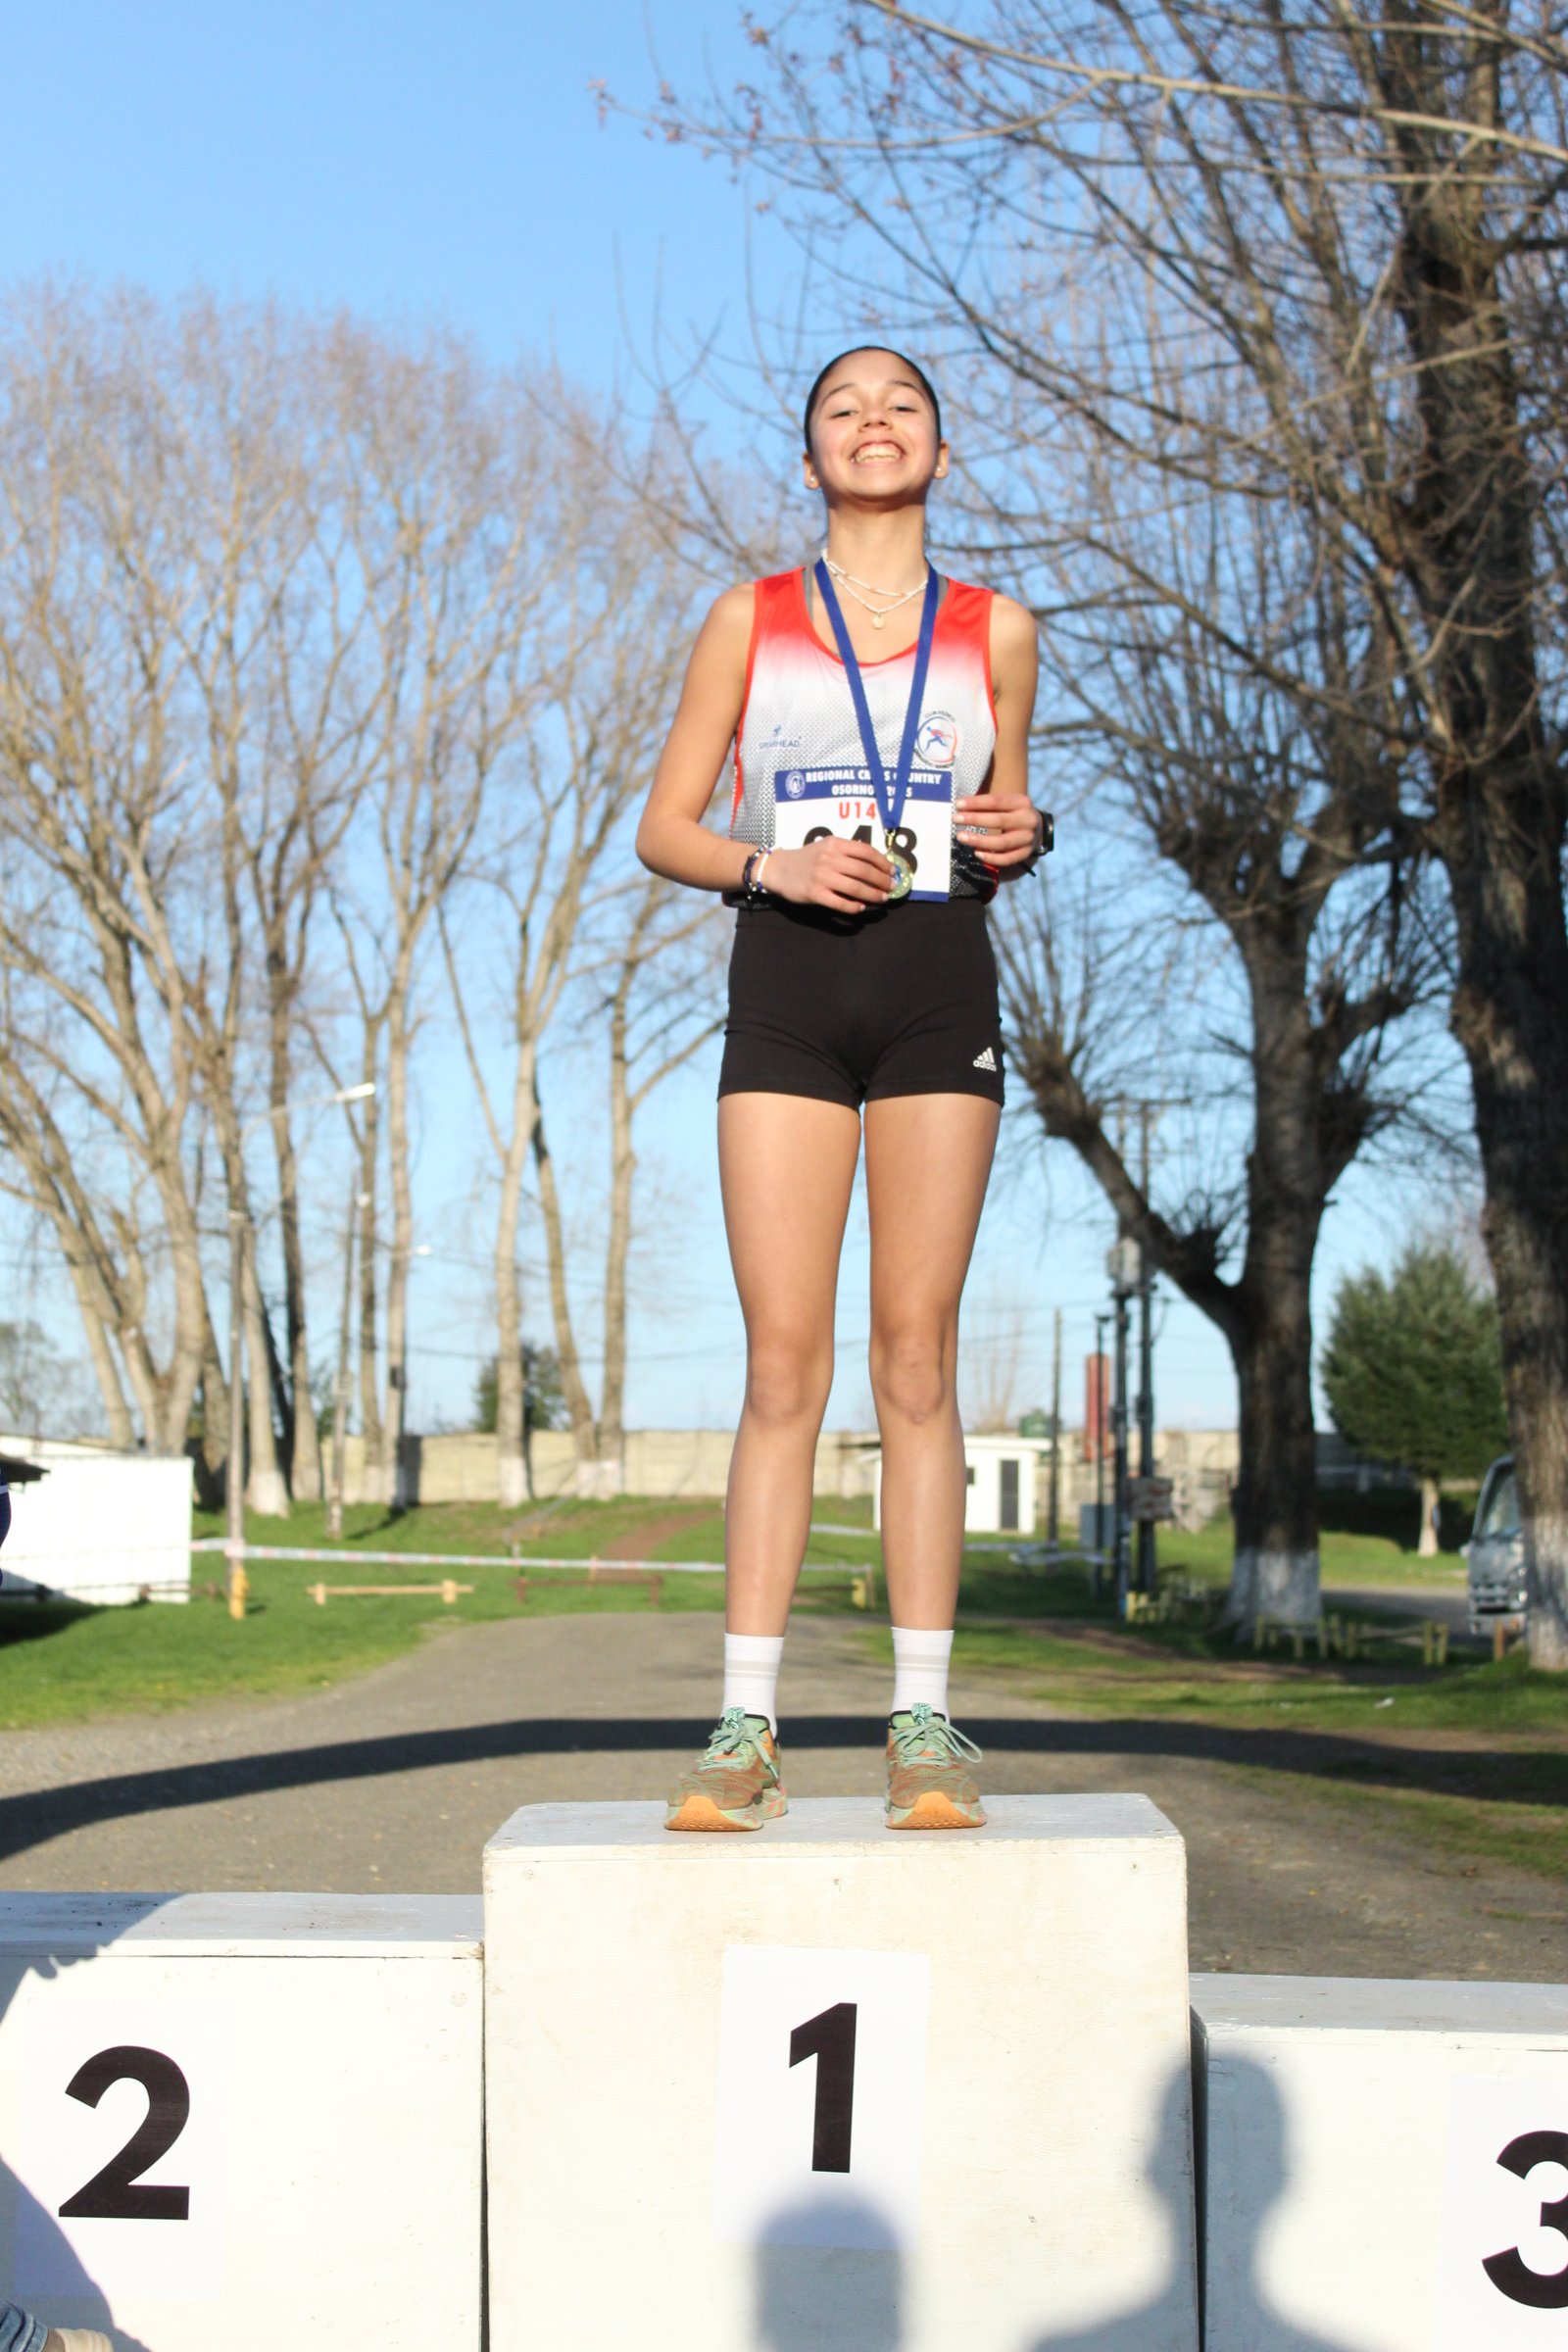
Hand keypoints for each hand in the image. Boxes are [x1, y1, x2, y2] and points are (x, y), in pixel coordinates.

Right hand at [764, 837, 895, 913]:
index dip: (883, 862)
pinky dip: (854, 907)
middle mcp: (829, 859)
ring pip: (856, 888)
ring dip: (873, 895)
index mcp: (835, 844)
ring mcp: (822, 877)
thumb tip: (874, 860)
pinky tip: (861, 908)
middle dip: (882, 881)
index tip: (892, 871)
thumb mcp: (825, 846)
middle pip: (864, 871)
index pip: (866, 851)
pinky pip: (840, 902)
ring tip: (882, 899)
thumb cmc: (806, 858)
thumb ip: (846, 851)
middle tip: (891, 887)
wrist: (778, 869)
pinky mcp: (815, 893)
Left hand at [954, 792, 1042, 868]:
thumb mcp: (1007, 803)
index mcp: (1022, 802)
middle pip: (999, 821)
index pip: (996, 801)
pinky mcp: (1026, 853)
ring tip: (961, 837)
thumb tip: (961, 807)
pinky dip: (991, 858)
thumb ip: (988, 805)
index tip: (958, 805)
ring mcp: (1028, 838)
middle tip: (956, 819)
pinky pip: (1007, 859)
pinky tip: (977, 853)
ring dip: (979, 840)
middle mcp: (1028, 820)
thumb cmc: (1013, 813)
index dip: (976, 803)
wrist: (1037, 828)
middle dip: (975, 819)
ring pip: (1002, 842)